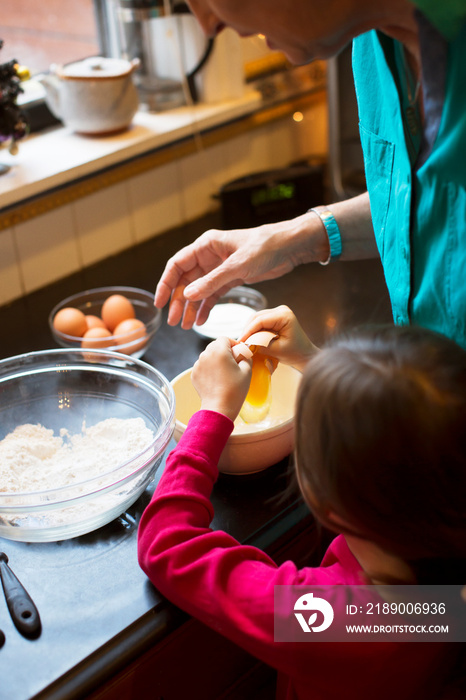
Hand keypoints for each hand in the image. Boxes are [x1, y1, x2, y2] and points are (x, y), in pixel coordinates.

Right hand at [155, 214, 327, 328]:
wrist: (289, 247)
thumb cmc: (265, 247)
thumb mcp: (237, 265)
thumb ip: (212, 281)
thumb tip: (187, 294)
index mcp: (206, 245)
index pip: (177, 265)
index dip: (166, 283)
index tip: (161, 302)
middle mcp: (209, 256)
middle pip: (186, 281)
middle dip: (179, 302)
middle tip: (174, 322)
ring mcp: (219, 268)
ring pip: (199, 291)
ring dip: (191, 308)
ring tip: (186, 326)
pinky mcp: (231, 278)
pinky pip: (213, 295)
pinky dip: (206, 308)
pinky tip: (201, 321)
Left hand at [191, 337, 251, 420]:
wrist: (219, 408)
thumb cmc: (235, 390)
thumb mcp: (247, 371)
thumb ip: (246, 357)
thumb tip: (243, 353)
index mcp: (219, 351)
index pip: (224, 338)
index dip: (233, 343)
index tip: (238, 352)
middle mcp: (205, 355)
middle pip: (215, 345)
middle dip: (224, 350)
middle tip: (233, 362)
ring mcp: (198, 365)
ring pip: (208, 355)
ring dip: (216, 359)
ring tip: (224, 372)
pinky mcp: (194, 374)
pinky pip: (202, 365)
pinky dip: (209, 368)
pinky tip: (216, 379)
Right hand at [239, 305, 318, 371]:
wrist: (305, 355)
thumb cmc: (295, 353)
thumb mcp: (277, 350)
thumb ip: (261, 344)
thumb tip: (246, 343)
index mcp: (284, 316)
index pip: (260, 320)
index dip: (248, 330)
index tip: (240, 341)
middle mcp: (281, 310)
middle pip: (257, 317)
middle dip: (247, 330)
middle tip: (240, 343)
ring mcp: (278, 312)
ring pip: (256, 319)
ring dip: (249, 330)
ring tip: (244, 342)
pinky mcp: (275, 318)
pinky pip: (260, 322)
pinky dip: (254, 330)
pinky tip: (250, 339)